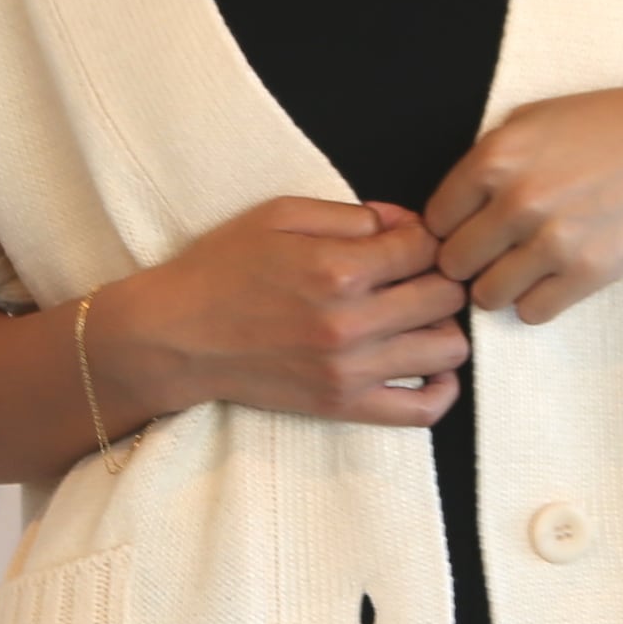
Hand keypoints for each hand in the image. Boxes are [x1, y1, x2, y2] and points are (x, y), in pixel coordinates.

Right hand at [92, 197, 469, 429]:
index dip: (424, 234)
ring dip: (444, 325)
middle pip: (446, 294)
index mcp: (338, 268)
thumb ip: (350, 213)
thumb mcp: (279, 214)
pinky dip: (443, 389)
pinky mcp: (342, 405)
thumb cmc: (221, 269)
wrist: (174, 337)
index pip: (426, 245)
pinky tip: (430, 366)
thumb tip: (403, 222)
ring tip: (419, 316)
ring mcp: (350, 370)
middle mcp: (351, 322)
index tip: (405, 239)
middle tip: (417, 275)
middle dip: (440, 275)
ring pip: (448, 348)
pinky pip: (421, 410)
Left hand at [423, 75, 622, 324]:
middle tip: (497, 252)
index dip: (449, 228)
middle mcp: (517, 200)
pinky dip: (538, 301)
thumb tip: (449, 210)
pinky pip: (533, 312)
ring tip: (527, 267)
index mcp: (495, 157)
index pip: (434, 220)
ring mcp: (554, 239)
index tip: (470, 228)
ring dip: (502, 286)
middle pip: (454, 264)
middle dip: (471, 261)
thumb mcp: (535, 119)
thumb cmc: (612, 123)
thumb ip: (488, 160)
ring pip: (488, 296)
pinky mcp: (590, 272)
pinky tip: (556, 277)